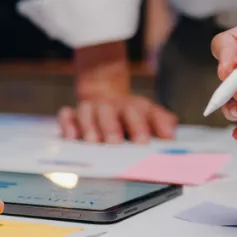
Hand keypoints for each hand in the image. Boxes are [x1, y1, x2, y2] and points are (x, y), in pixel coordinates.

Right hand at [60, 42, 177, 143]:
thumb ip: (163, 123)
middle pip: (109, 113)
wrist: (105, 93)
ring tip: (92, 141)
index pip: (137, 113)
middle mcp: (110, 106)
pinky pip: (67, 116)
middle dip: (112, 127)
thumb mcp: (151, 114)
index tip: (142, 141)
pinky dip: (68, 124)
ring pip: (87, 113)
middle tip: (114, 142)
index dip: (140, 126)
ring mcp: (91, 109)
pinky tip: (71, 136)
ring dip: (89, 127)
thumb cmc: (130, 113)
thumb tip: (170, 134)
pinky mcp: (73, 114)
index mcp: (133, 107)